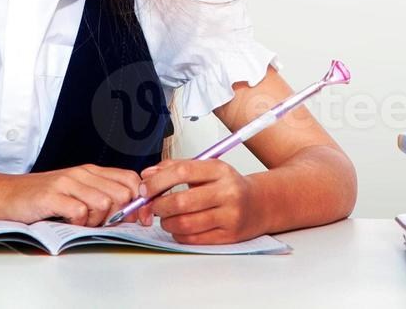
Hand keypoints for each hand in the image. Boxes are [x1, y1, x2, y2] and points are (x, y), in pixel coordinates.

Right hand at [0, 164, 140, 226]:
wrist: (5, 195)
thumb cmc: (40, 198)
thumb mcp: (75, 192)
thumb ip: (100, 196)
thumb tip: (131, 214)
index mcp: (91, 172)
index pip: (130, 179)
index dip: (138, 201)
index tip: (133, 218)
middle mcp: (82, 174)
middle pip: (122, 194)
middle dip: (118, 215)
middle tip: (100, 223)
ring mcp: (67, 183)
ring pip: (104, 204)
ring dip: (96, 221)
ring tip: (80, 222)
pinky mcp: (51, 196)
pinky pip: (80, 212)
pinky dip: (78, 223)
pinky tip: (66, 221)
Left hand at [135, 159, 258, 243]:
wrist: (260, 204)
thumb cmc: (229, 186)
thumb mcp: (207, 169)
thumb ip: (176, 168)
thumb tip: (147, 174)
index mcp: (220, 170)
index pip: (182, 172)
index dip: (157, 181)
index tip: (145, 189)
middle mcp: (227, 192)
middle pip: (181, 201)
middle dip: (158, 206)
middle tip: (153, 206)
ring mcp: (229, 216)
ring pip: (184, 223)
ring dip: (167, 222)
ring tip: (167, 217)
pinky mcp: (228, 236)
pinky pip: (192, 239)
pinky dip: (178, 234)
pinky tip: (180, 227)